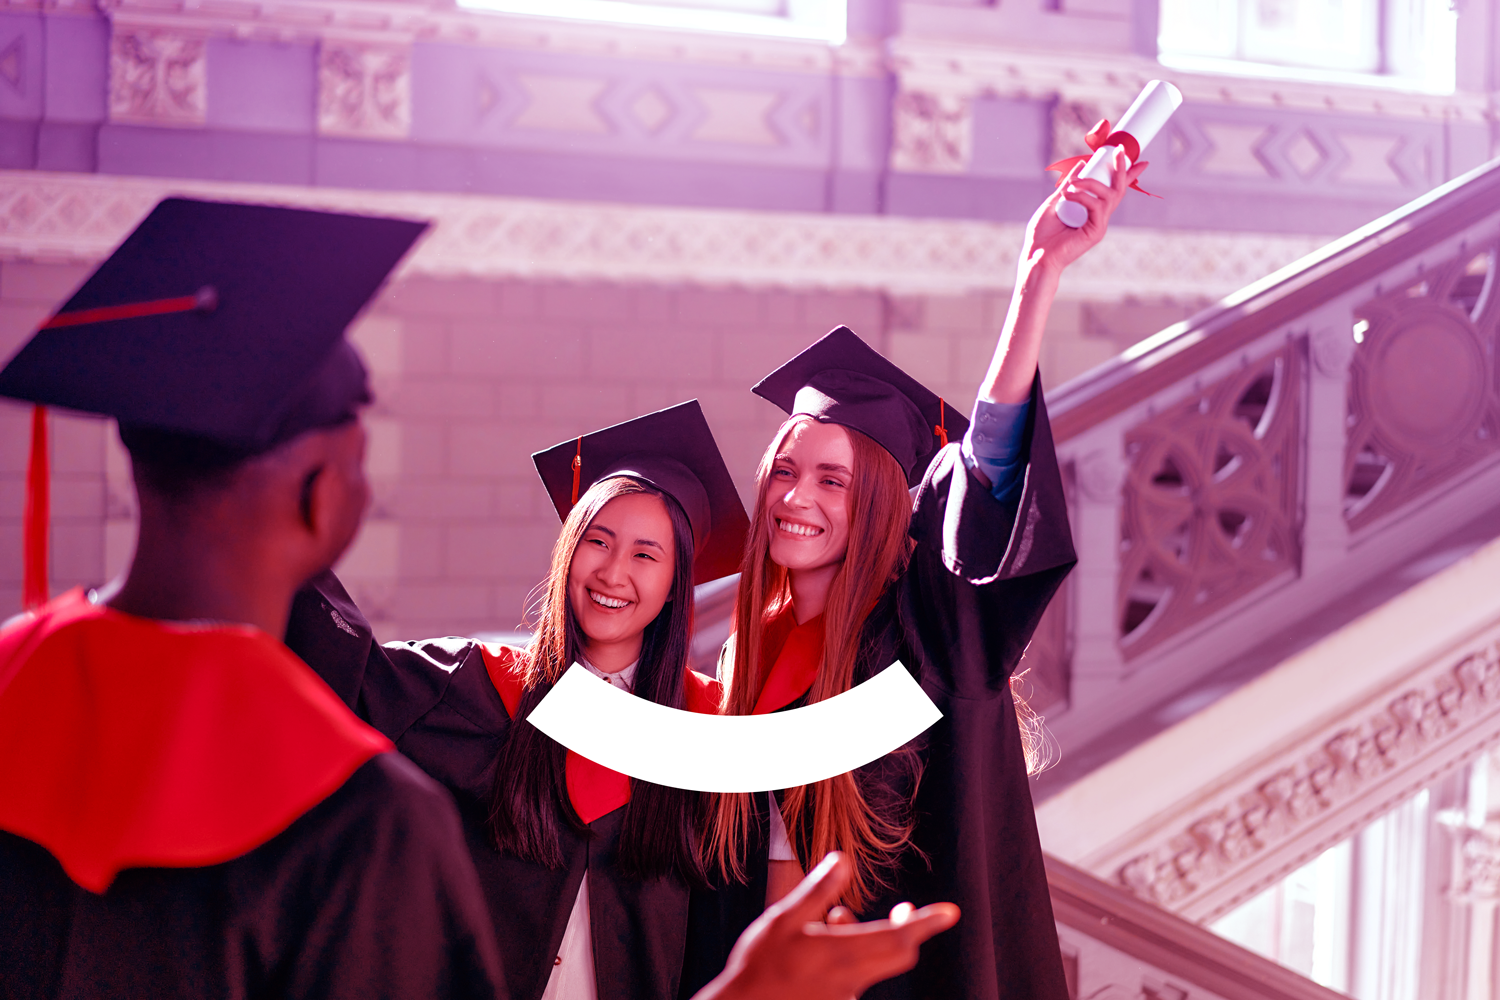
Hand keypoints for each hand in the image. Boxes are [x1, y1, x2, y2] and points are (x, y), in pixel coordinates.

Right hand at [694, 853, 960, 999]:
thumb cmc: (760, 965)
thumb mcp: (783, 918)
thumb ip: (818, 890)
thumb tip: (843, 859)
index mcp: (842, 953)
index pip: (899, 938)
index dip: (926, 924)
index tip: (951, 913)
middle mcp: (852, 978)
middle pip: (898, 954)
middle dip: (905, 929)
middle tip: (903, 910)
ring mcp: (845, 995)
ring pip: (874, 963)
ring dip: (865, 938)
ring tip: (834, 918)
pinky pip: (856, 976)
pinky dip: (850, 956)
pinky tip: (822, 944)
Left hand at [1021, 148, 1149, 278]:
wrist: (1036, 256)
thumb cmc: (1043, 234)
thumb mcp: (1055, 202)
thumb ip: (1069, 185)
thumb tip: (1082, 165)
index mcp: (1091, 210)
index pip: (1112, 189)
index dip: (1125, 173)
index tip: (1131, 155)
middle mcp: (1099, 217)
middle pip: (1118, 190)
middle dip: (1122, 169)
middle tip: (1120, 151)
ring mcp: (1099, 224)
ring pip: (1108, 195)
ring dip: (1090, 184)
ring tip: (1071, 186)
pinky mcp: (1096, 231)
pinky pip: (1096, 207)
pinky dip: (1083, 197)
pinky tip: (1068, 196)